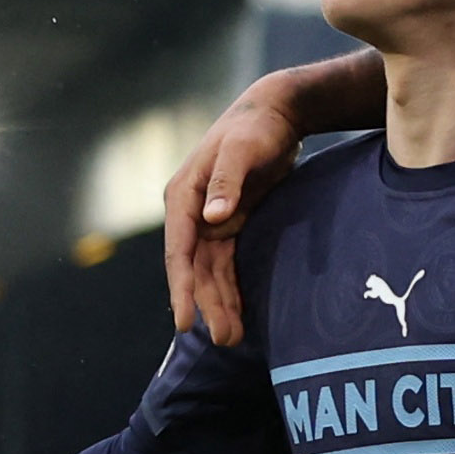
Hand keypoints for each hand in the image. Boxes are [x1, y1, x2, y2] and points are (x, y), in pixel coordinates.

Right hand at [159, 81, 313, 345]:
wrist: (275, 113)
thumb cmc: (256, 128)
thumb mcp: (242, 149)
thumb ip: (227, 182)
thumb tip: (212, 218)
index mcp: (182, 196)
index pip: (179, 251)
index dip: (182, 288)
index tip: (186, 321)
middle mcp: (189, 212)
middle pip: (195, 269)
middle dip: (206, 305)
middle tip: (225, 340)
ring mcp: (208, 219)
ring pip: (210, 271)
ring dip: (219, 303)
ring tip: (233, 338)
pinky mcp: (229, 223)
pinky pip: (226, 264)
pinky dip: (231, 288)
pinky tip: (238, 313)